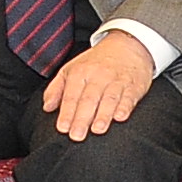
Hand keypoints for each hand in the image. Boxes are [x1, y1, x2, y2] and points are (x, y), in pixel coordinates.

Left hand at [40, 34, 157, 142]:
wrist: (128, 45)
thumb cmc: (97, 62)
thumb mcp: (72, 69)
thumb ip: (56, 89)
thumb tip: (47, 108)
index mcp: (80, 73)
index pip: (71, 96)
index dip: (67, 113)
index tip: (63, 128)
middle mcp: (98, 76)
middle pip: (89, 99)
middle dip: (82, 118)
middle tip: (77, 136)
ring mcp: (117, 80)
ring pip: (109, 98)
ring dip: (103, 115)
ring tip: (98, 130)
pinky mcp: (134, 85)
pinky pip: (129, 96)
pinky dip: (125, 107)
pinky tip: (120, 117)